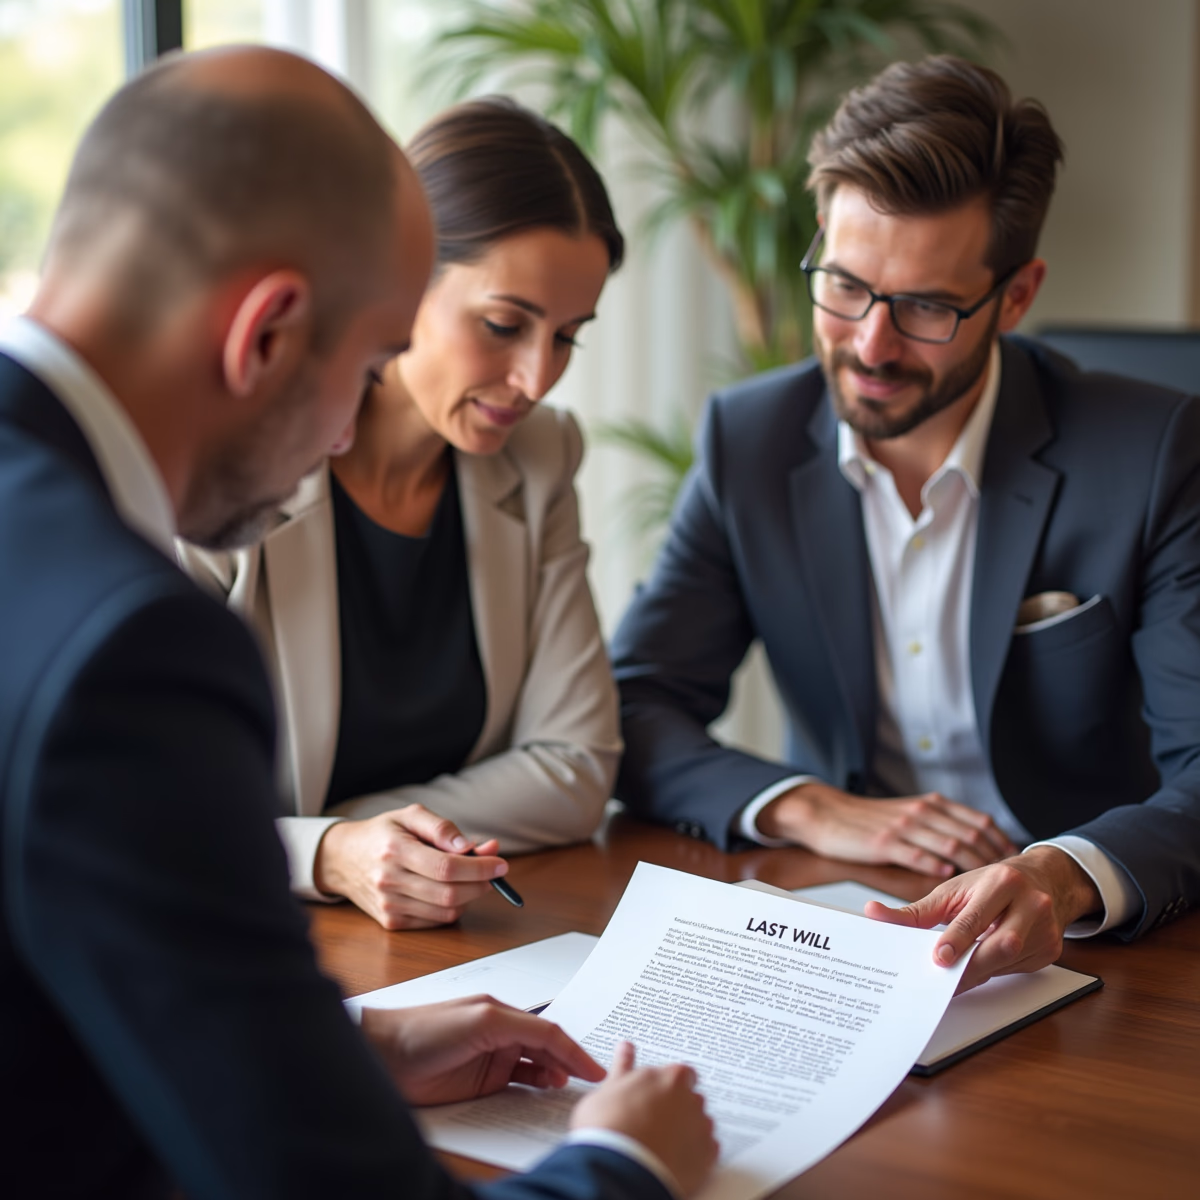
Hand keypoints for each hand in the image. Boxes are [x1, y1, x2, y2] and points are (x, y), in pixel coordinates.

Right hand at [313, 804, 507, 928]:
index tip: (500, 863)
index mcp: (395, 850)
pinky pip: (435, 921)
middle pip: (450, 893)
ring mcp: (389, 905)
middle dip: (481, 884)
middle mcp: (389, 881)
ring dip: (470, 896)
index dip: (479, 867)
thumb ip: (442, 828)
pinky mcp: (391, 922)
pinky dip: (452, 908)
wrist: (343, 859)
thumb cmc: (383, 833)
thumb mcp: (410, 816)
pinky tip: (452, 891)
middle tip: (494, 872)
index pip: (447, 867)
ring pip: (446, 911)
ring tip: (472, 878)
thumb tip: (471, 846)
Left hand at [361, 995, 605, 1105]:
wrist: (384, 1056)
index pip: (549, 1032)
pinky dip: (532, 1094)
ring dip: (553, 1080)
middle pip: (546, 1051)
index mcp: (504, 1012)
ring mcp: (491, 1061)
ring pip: (534, 1071)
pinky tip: (544, 1100)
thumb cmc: (427, 1029)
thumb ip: (523, 1029)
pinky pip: (514, 1090)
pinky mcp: (479, 1085)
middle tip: (591, 1085)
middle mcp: (501, 1034)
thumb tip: (557, 1044)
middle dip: (569, 1064)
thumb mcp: (482, 1020)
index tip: (595, 1071)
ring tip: (571, 1096)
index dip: (574, 1051)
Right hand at [572, 1042, 717, 1198]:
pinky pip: (707, 1150)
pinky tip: (674, 1158)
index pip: (681, 1074)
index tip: (655, 1096)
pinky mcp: (706, 1157)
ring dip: (687, 1130)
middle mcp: (692, 1099)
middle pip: (692, 1098)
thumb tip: (626, 1048)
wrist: (617, 1169)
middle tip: (653, 1122)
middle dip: (678, 1108)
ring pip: (700, 1124)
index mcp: (671, 1078)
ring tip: (661, 1144)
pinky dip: (695, 1153)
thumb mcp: (610, 1088)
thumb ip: (624, 1066)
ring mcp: (701, 1128)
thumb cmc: (609, 1126)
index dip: (669, 1086)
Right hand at [758, 782, 1017, 876]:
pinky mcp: (885, 842)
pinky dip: (937, 868)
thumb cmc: (868, 823)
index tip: (1017, 864)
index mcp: (930, 804)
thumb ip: (935, 831)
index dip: (1002, 843)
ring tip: (989, 889)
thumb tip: (966, 858)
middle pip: (971, 834)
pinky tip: (950, 882)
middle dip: (995, 859)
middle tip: (1011, 883)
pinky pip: (918, 855)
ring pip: (950, 845)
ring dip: (973, 868)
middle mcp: (922, 812)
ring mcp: (904, 826)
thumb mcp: (906, 818)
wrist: (826, 815)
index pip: (979, 821)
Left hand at [864, 845, 1102, 990]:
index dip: (957, 939)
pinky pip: (1019, 968)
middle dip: (969, 966)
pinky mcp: (1051, 948)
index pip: (976, 916)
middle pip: (1001, 944)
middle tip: (941, 982)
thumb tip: (872, 913)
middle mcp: (1030, 903)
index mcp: (1002, 881)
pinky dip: (995, 971)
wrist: (1043, 879)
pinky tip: (980, 969)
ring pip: (1009, 961)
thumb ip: (916, 910)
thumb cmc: (990, 884)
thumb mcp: (953, 890)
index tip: (939, 958)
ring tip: (953, 980)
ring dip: (980, 972)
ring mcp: (1045, 927)